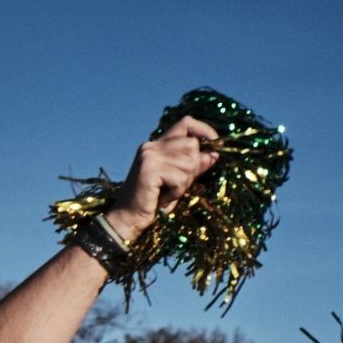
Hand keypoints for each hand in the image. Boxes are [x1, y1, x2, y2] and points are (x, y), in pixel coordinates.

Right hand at [104, 116, 220, 244]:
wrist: (127, 219)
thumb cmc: (152, 201)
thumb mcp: (177, 179)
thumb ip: (193, 165)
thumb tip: (214, 154)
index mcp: (156, 145)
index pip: (186, 123)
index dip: (204, 130)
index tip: (215, 142)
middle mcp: (151, 146)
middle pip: (192, 145)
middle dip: (194, 167)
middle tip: (179, 185)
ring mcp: (149, 157)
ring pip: (189, 162)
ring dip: (184, 182)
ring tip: (170, 193)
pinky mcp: (149, 170)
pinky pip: (180, 177)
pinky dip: (176, 192)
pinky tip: (164, 198)